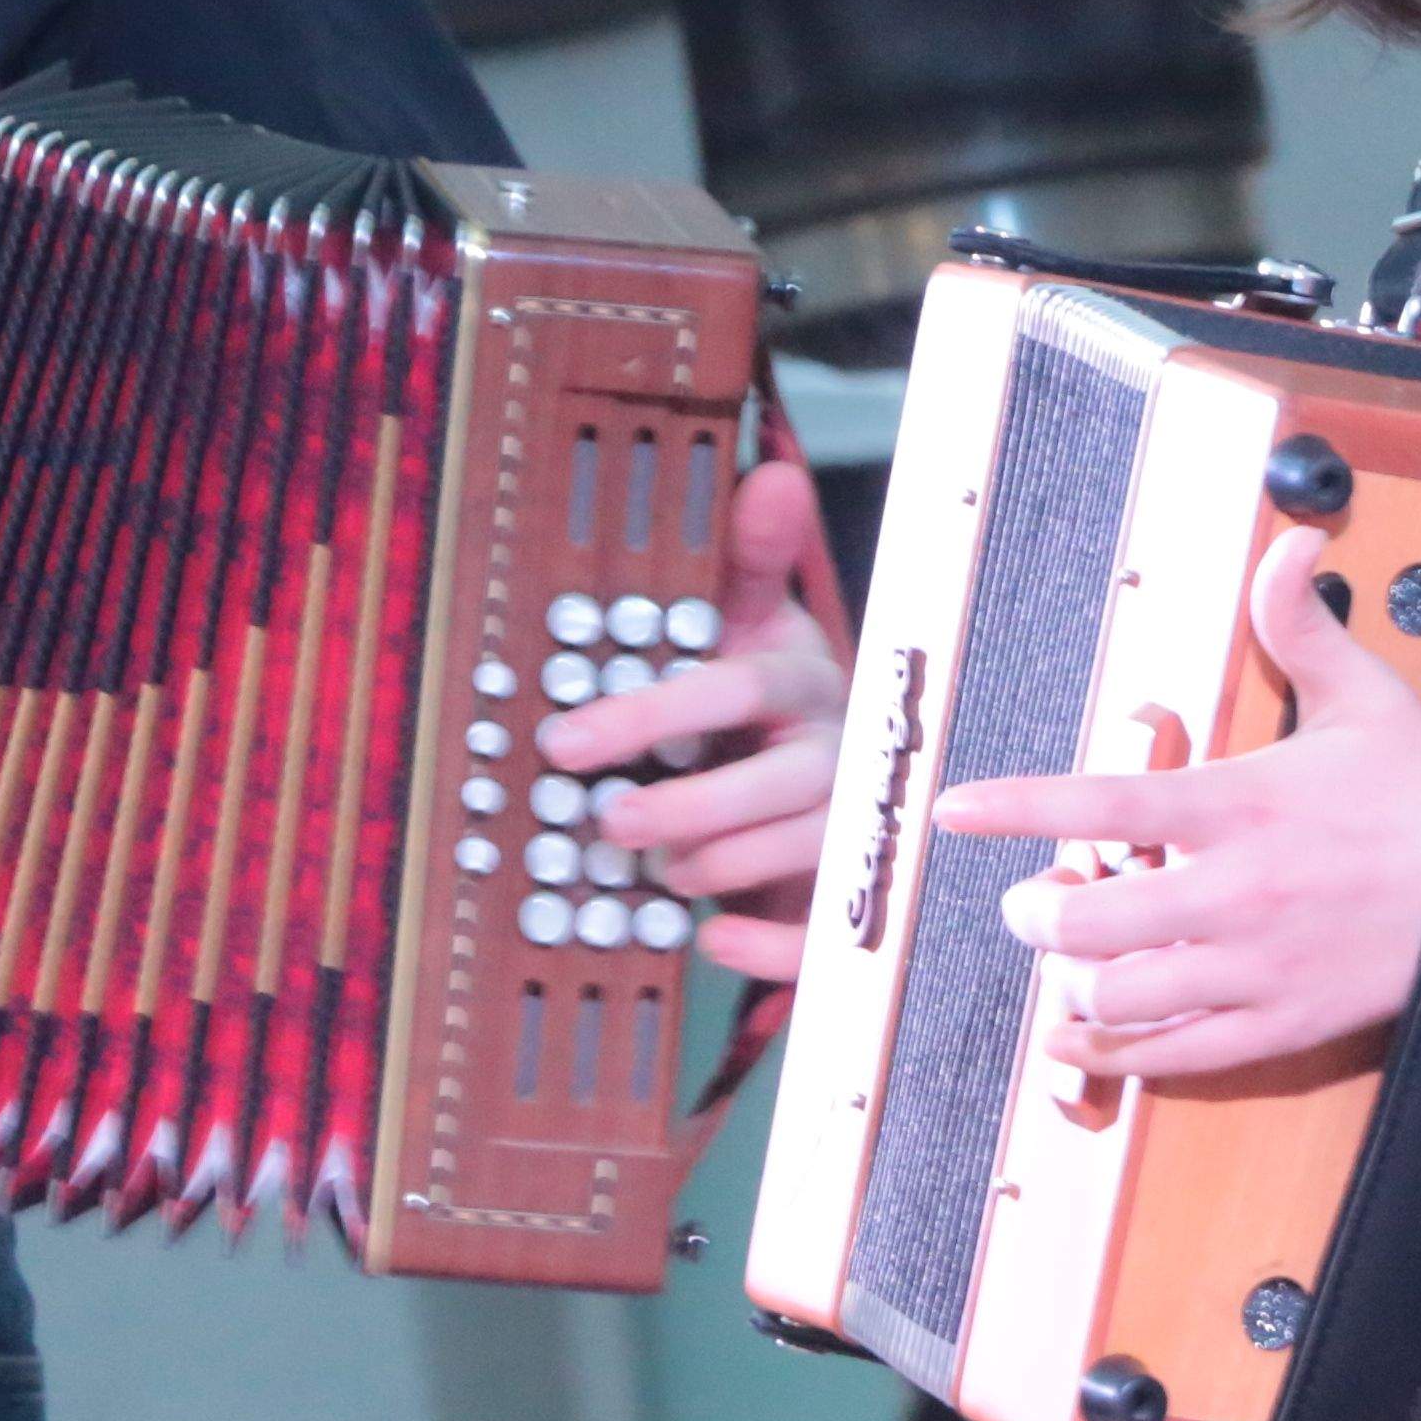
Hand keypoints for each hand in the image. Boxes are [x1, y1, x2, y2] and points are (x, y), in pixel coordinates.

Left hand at [536, 454, 847, 980]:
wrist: (837, 784)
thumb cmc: (774, 705)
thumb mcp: (759, 626)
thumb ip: (752, 560)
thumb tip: (771, 473)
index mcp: (806, 683)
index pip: (740, 688)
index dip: (655, 712)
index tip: (568, 737)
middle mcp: (839, 754)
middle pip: (781, 780)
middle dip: (693, 803)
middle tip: (607, 818)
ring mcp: (852, 828)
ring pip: (802, 852)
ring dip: (721, 866)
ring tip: (656, 867)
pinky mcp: (850, 899)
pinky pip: (823, 933)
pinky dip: (767, 947)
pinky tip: (710, 942)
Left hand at [924, 528, 1420, 1081]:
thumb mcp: (1366, 697)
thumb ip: (1302, 624)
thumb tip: (1288, 542)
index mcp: (1244, 803)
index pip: (1104, 802)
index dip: (1019, 807)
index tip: (957, 809)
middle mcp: (1238, 890)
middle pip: (1091, 920)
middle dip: (1037, 913)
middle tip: (1028, 902)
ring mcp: (1258, 966)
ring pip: (1123, 993)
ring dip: (1073, 980)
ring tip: (1066, 960)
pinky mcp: (1284, 1024)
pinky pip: (1176, 1055)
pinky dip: (1113, 1051)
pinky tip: (1077, 1035)